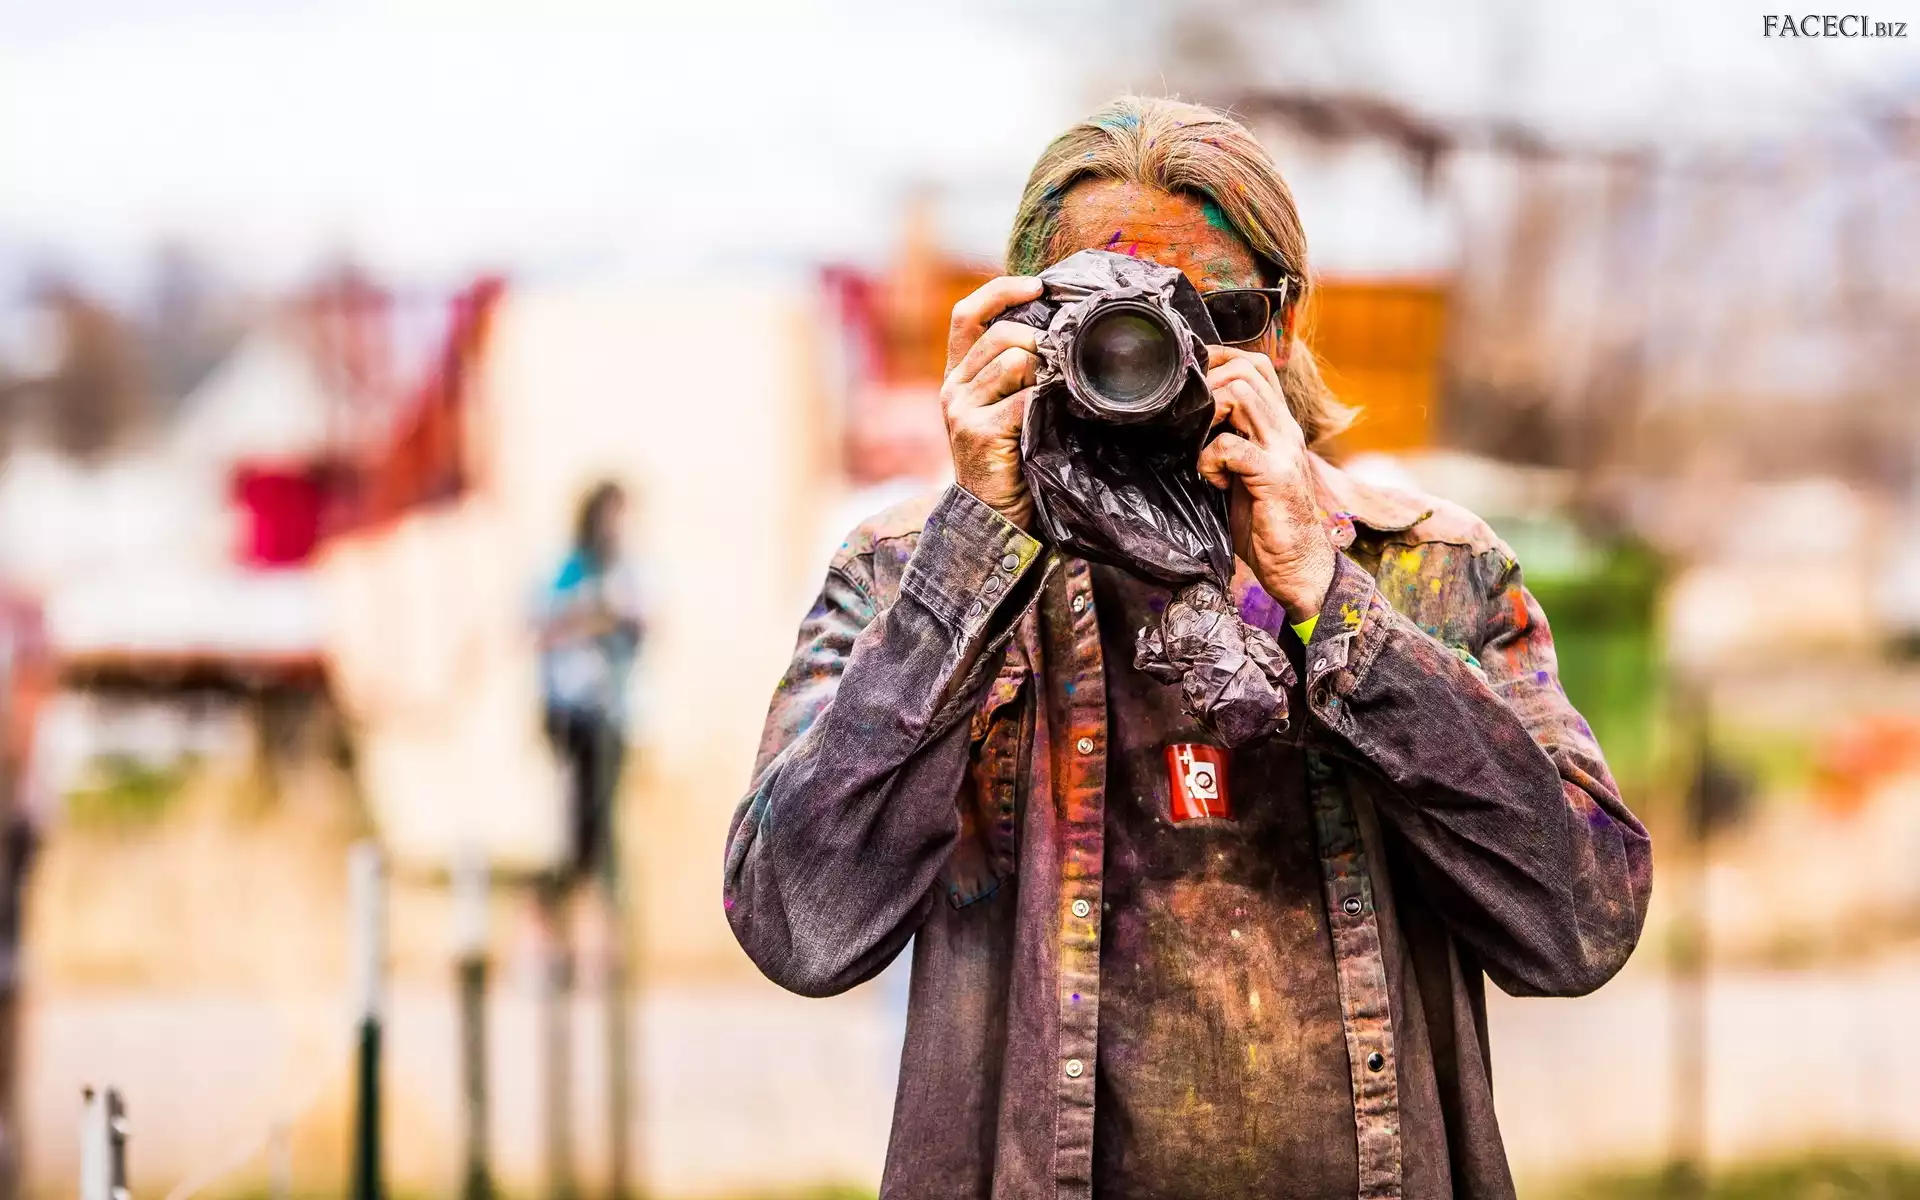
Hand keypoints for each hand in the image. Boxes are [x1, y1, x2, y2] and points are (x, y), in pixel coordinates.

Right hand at [941, 276, 1044, 529]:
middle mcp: (953, 387)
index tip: (1038, 286)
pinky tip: (1051, 416)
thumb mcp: (1006, 407)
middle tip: (1061, 365)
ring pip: (1013, 361)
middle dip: (1039, 341)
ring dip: (1045, 374)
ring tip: (1055, 396)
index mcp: (959, 375)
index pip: (968, 313)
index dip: (1002, 291)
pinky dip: (1046, 402)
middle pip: (1001, 334)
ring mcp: (961, 409)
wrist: (993, 517)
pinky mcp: (978, 432)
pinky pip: (1023, 397)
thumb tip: (1059, 335)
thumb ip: (1018, 372)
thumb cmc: (1011, 460)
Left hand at [1196, 346, 1336, 618]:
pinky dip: (1210, 459)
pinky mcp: (1273, 476)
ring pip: (1240, 395)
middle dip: (1208, 388)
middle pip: (1245, 370)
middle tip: (1193, 424)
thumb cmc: (1265, 522)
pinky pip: (1231, 446)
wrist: (1298, 566)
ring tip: (1204, 449)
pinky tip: (1215, 481)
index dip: (1220, 360)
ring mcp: (1282, 450)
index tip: (1192, 381)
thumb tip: (1185, 421)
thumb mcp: (1244, 472)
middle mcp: (1285, 429)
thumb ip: (1228, 441)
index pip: (1255, 364)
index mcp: (1278, 425)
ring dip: (1208, 417)